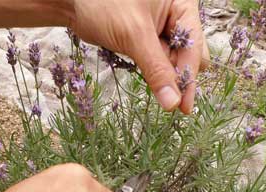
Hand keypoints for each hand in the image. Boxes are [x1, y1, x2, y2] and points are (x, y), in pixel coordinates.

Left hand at [71, 0, 207, 113]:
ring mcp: (162, 26)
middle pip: (189, 54)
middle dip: (179, 75)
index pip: (193, 46)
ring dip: (166, 76)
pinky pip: (159, 59)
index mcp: (181, 3)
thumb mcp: (134, 36)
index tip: (184, 107)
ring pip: (173, 60)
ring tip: (155, 87)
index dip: (189, 77)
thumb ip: (156, 70)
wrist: (73, 1)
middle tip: (168, 96)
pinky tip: (150, 81)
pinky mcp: (148, 37)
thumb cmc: (104, 4)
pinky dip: (155, 72)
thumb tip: (173, 103)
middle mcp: (176, 13)